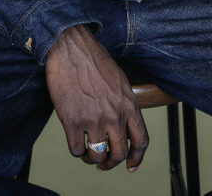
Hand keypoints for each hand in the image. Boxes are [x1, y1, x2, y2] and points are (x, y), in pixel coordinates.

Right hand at [44, 24, 148, 171]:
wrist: (71, 47)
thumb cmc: (92, 59)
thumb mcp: (119, 80)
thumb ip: (123, 103)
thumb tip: (123, 123)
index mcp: (128, 104)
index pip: (141, 140)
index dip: (137, 158)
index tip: (130, 165)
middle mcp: (114, 115)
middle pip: (119, 154)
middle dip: (111, 163)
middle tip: (103, 163)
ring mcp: (94, 119)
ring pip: (97, 155)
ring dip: (91, 158)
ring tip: (87, 151)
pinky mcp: (72, 121)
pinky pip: (76, 150)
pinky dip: (76, 151)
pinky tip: (75, 141)